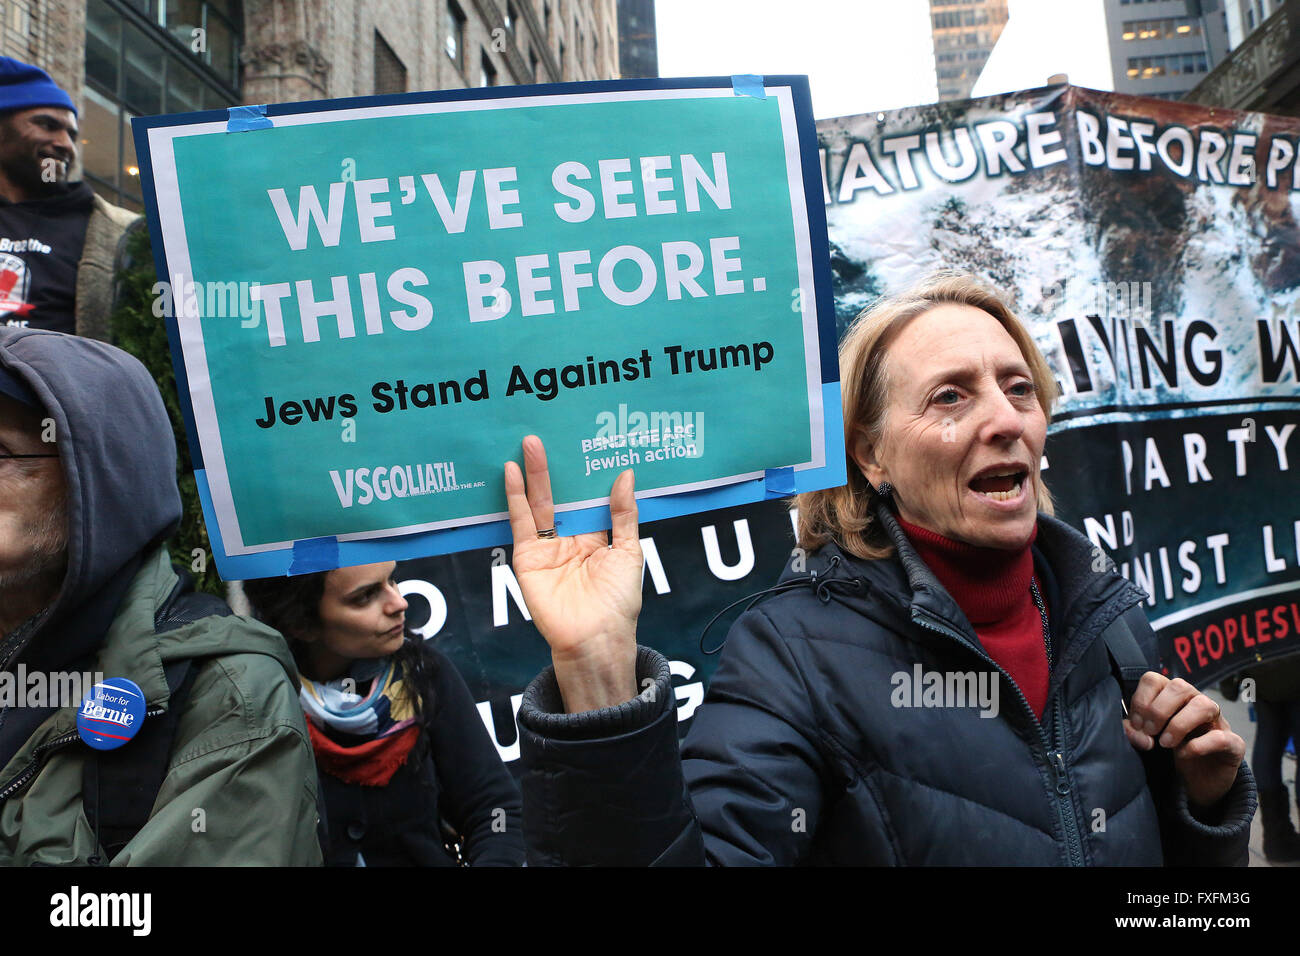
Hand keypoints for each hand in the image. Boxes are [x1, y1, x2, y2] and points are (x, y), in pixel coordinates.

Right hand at [504, 435, 642, 712]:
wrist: (595, 639)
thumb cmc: (617, 601)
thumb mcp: (628, 551)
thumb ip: (624, 514)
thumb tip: (626, 474)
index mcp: (595, 535)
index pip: (587, 496)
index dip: (585, 471)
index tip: (584, 440)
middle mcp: (569, 537)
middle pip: (560, 494)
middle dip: (556, 465)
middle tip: (551, 431)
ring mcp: (546, 546)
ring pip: (539, 503)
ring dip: (534, 474)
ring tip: (530, 442)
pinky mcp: (527, 557)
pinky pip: (520, 523)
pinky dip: (515, 497)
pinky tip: (513, 472)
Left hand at [1123, 672, 1244, 809]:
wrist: (1200, 783)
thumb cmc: (1171, 753)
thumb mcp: (1148, 740)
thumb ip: (1135, 732)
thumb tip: (1134, 731)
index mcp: (1173, 697)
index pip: (1154, 679)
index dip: (1141, 700)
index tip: (1136, 725)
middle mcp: (1196, 702)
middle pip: (1179, 686)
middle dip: (1158, 710)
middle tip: (1150, 733)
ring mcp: (1218, 721)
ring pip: (1203, 704)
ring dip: (1179, 724)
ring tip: (1165, 744)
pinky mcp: (1233, 744)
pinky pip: (1222, 737)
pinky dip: (1199, 745)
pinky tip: (1185, 754)